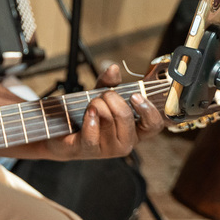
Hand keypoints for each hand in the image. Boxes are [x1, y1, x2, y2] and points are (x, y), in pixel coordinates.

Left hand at [44, 64, 164, 160]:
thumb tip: (113, 69)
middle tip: (103, 95)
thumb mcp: (101, 96)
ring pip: (107, 119)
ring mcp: (108, 149)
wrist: (65, 134)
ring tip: (91, 104)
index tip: (135, 95)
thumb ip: (109, 83)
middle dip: (112, 98)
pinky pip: (92, 134)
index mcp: (136, 130)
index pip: (154, 125)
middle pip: (125, 117)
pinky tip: (88, 112)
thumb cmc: (90, 116)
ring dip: (97, 104)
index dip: (148, 110)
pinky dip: (89, 119)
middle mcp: (126, 142)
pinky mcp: (90, 150)